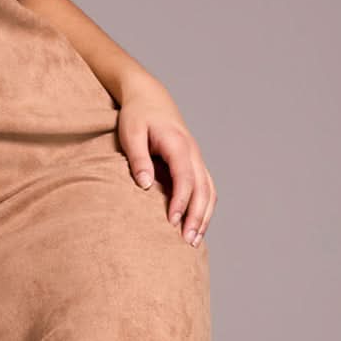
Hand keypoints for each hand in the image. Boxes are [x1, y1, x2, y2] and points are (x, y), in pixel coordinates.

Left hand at [116, 76, 216, 245]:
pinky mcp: (194, 165)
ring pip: (209, 191)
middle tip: (187, 241)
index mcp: (178, 144)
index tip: (172, 222)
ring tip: (193, 241)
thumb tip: (145, 184)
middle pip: (203, 189)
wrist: (150, 98)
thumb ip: (138, 158)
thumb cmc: (137, 116)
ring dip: (204, 216)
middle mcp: (193, 153)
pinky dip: (205, 209)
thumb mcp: (131, 132)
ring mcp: (196, 159)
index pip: (185, 177)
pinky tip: (196, 227)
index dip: (181, 201)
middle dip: (197, 216)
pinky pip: (206, 189)